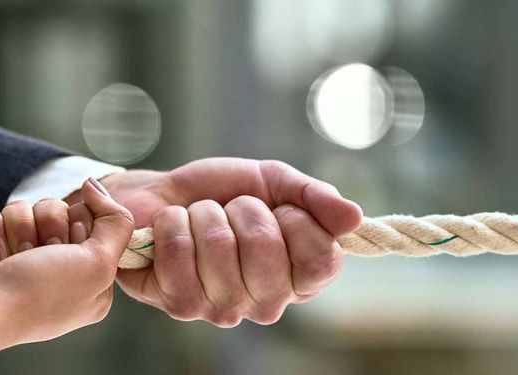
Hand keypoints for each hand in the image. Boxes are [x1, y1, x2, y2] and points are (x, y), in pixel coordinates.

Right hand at [0, 179, 132, 342]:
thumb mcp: (100, 264)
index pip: (93, 221)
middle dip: (50, 226)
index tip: (70, 250)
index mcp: (92, 277)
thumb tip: (94, 186)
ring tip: (15, 258)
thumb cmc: (43, 293)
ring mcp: (24, 259)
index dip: (81, 227)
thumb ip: (117, 223)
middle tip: (41, 254)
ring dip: (20, 228)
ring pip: (29, 208)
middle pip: (61, 210)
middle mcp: (59, 268)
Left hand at [65, 158, 362, 326]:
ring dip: (205, 214)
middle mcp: (268, 303)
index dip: (298, 221)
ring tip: (200, 218)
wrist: (163, 194)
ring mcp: (224, 309)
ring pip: (219, 247)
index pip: (322, 261)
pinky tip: (173, 229)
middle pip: (267, 251)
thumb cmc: (223, 193)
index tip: (280, 208)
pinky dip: (173, 223)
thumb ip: (316, 197)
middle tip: (233, 209)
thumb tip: (354, 217)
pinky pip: (179, 254)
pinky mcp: (181, 305)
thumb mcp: (275, 182)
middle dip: (245, 210)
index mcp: (300, 278)